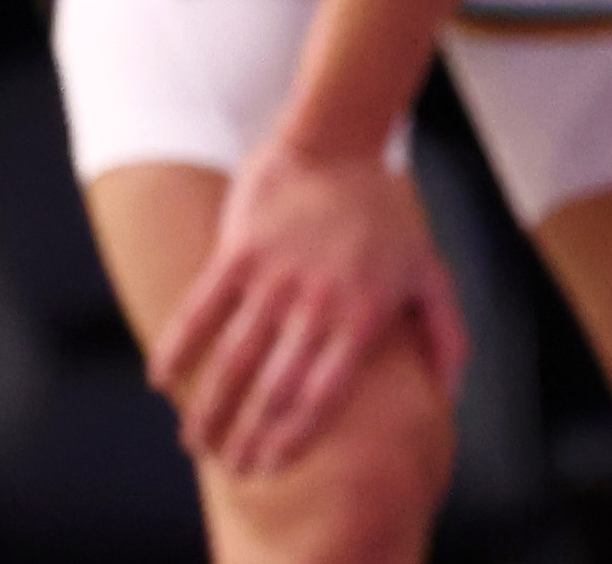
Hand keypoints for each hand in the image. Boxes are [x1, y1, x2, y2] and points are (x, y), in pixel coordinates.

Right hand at [153, 140, 464, 473]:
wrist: (341, 144)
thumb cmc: (388, 217)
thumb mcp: (429, 272)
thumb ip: (445, 336)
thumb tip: (449, 398)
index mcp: (363, 314)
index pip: (322, 395)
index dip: (291, 437)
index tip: (270, 466)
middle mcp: (318, 302)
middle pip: (273, 388)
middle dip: (247, 436)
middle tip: (230, 466)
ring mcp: (276, 277)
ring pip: (232, 360)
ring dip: (209, 407)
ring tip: (196, 441)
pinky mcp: (239, 252)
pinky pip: (199, 310)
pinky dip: (176, 348)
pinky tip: (162, 380)